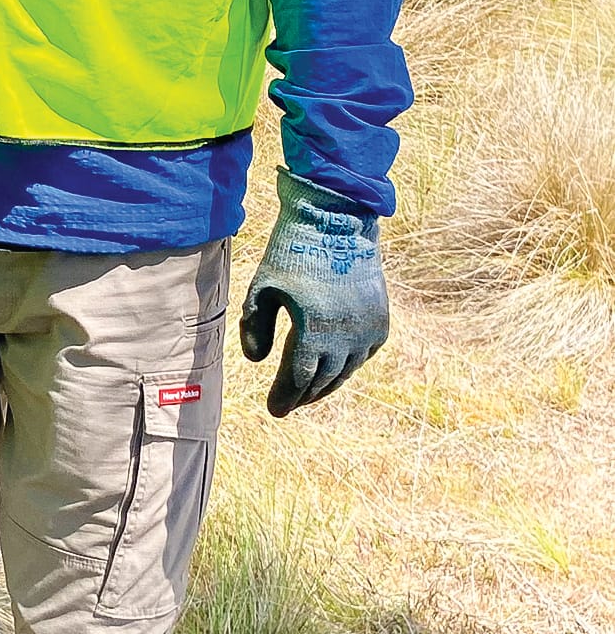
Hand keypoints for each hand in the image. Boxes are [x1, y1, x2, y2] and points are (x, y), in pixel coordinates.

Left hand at [239, 169, 388, 417]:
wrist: (336, 222)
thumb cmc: (291, 253)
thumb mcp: (262, 288)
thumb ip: (254, 328)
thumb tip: (257, 362)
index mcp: (315, 331)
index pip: (299, 379)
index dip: (286, 397)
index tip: (274, 410)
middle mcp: (347, 336)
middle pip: (323, 380)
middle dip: (303, 395)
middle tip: (288, 405)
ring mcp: (368, 329)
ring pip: (346, 371)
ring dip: (326, 384)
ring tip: (308, 392)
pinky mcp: (380, 320)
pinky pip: (363, 354)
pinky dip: (347, 365)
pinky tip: (334, 368)